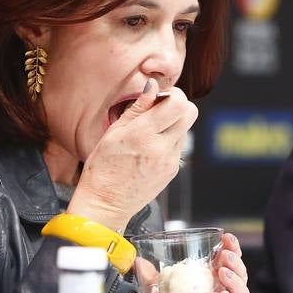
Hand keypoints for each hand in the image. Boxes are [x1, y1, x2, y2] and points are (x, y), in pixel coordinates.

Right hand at [69, 80, 195, 232]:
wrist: (105, 204)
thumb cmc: (102, 169)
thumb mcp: (113, 133)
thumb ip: (137, 108)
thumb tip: (152, 87)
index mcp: (143, 134)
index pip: (178, 102)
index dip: (171, 94)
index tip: (158, 98)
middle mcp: (161, 148)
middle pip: (190, 113)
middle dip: (178, 106)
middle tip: (159, 110)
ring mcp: (169, 161)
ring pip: (185, 129)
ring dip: (173, 124)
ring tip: (150, 132)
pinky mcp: (172, 171)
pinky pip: (178, 146)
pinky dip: (168, 140)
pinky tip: (150, 147)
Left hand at [154, 232, 250, 292]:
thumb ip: (154, 281)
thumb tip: (139, 261)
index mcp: (215, 282)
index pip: (227, 260)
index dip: (230, 247)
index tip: (226, 238)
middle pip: (239, 272)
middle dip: (233, 260)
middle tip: (224, 254)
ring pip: (241, 291)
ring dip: (233, 280)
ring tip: (223, 272)